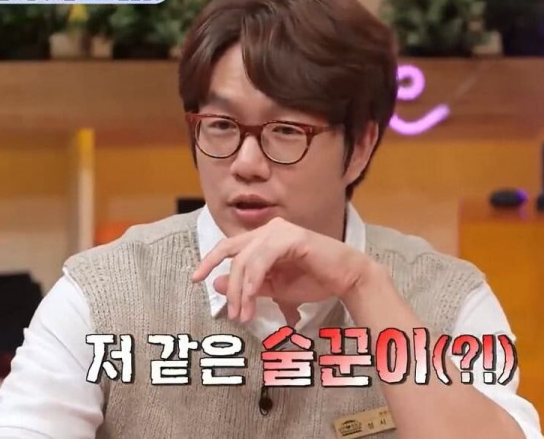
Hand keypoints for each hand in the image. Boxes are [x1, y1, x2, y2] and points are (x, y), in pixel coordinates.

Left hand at [190, 217, 372, 321]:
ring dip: (242, 290)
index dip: (210, 261)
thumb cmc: (315, 281)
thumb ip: (250, 285)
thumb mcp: (275, 288)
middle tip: (232, 313)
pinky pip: (262, 260)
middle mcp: (269, 229)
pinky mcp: (291, 237)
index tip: (196, 279)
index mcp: (263, 238)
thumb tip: (218, 283)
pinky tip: (253, 298)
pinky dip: (254, 282)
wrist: (347, 278)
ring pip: (245, 260)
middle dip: (230, 286)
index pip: (229, 247)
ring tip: (244, 314)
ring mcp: (279, 230)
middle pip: (233, 255)